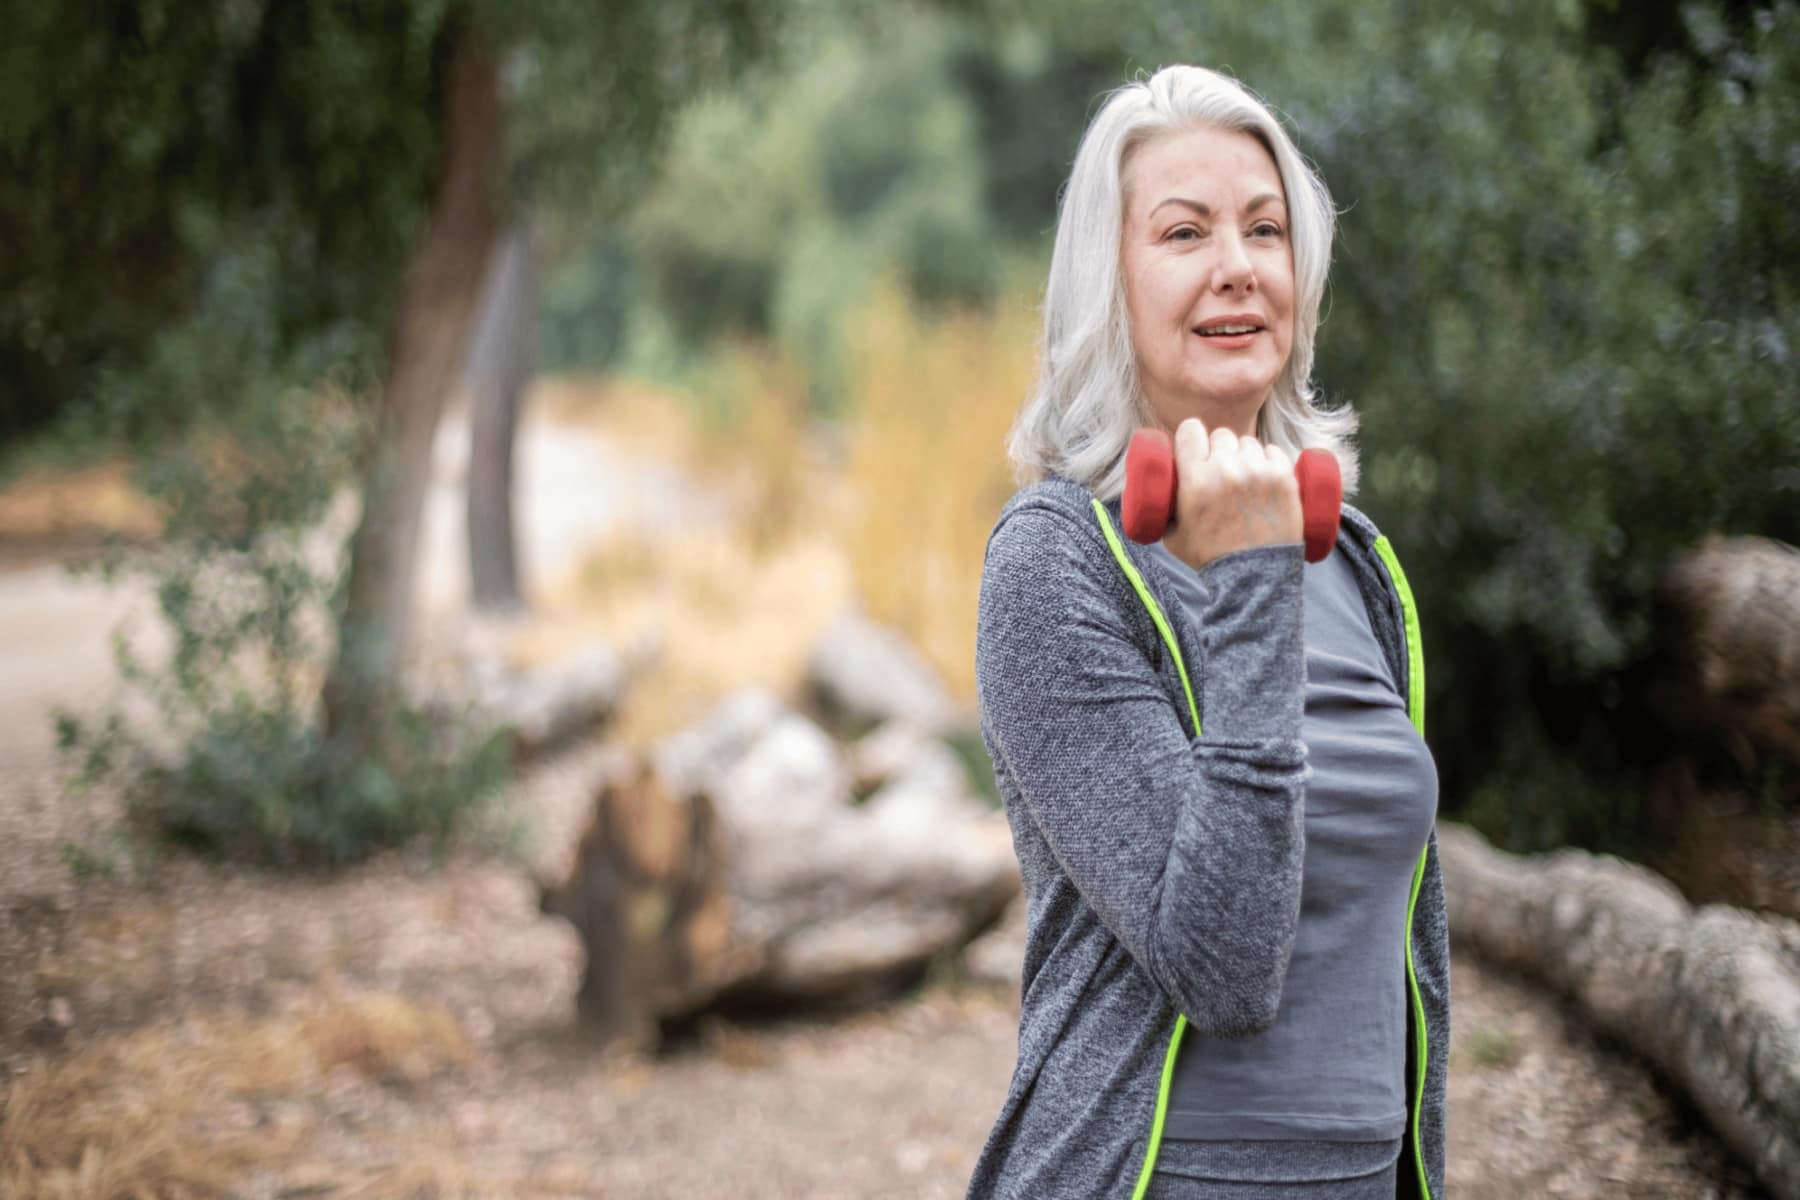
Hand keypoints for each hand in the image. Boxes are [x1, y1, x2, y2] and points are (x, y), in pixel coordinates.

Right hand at [1161, 418, 1303, 570]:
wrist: (1253, 578)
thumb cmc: (1209, 557)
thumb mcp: (1172, 533)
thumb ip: (1163, 507)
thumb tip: (1155, 489)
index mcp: (1196, 479)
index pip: (1191, 430)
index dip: (1192, 435)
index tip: (1195, 445)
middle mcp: (1227, 470)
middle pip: (1221, 435)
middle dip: (1219, 450)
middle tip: (1221, 470)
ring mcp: (1258, 471)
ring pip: (1248, 443)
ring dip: (1244, 455)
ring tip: (1245, 478)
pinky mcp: (1284, 477)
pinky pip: (1274, 451)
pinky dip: (1269, 461)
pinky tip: (1265, 476)